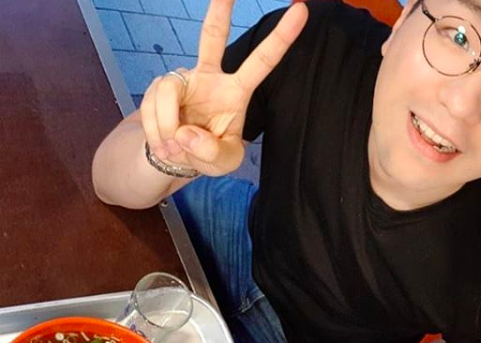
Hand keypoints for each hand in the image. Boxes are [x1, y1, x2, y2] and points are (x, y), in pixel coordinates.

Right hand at [140, 0, 307, 176]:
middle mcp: (211, 77)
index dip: (281, 38)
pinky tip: (164, 145)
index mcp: (236, 92)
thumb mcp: (222, 163)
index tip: (302, 10)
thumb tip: (186, 134)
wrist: (179, 156)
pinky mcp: (160, 87)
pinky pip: (151, 106)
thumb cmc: (210, 154)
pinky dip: (156, 132)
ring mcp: (184, 79)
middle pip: (212, 35)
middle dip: (219, 10)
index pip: (261, 62)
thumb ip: (212, 153)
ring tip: (175, 149)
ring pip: (168, 91)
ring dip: (167, 128)